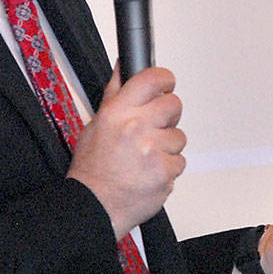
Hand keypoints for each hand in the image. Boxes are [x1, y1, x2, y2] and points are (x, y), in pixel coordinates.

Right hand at [66, 66, 185, 238]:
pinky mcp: (165, 171)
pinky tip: (149, 172)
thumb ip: (116, 94)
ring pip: (179, 136)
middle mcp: (136, 127)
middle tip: (152, 129)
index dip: (164, 80)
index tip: (165, 84)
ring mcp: (152, 150)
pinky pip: (180, 161)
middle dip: (167, 116)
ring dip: (167, 146)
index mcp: (118, 111)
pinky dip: (168, 167)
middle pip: (174, 105)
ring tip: (145, 157)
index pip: (152, 78)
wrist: (93, 206)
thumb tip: (124, 67)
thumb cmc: (92, 168)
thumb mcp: (96, 124)